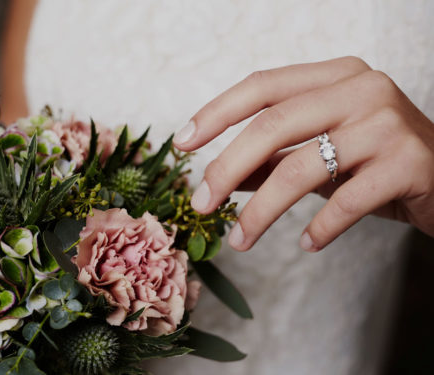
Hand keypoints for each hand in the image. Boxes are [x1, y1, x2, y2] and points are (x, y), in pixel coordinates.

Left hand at [172, 56, 433, 251]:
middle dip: (227, 169)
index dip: (216, 113)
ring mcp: (387, 123)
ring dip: (262, 211)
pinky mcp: (409, 163)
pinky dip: (320, 228)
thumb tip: (221, 179)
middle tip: (203, 204)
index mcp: (335, 76)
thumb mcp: (320, 154)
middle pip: (272, 126)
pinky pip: (347, 201)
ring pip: (302, 168)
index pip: (261, 86)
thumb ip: (272, 160)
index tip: (183, 143)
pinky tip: (306, 244)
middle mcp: (361, 89)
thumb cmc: (376, 162)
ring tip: (240, 240)